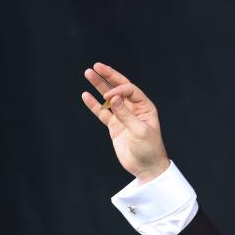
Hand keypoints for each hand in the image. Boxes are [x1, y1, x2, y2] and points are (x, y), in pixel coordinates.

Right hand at [81, 62, 169, 181]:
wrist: (146, 167)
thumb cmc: (149, 149)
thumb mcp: (139, 132)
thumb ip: (126, 115)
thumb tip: (112, 98)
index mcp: (145, 107)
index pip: (130, 90)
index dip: (118, 90)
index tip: (108, 98)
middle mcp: (134, 109)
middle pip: (120, 88)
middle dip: (108, 77)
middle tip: (96, 66)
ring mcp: (123, 117)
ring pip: (109, 98)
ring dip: (99, 86)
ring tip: (88, 73)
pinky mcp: (115, 126)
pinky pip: (102, 112)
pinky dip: (94, 104)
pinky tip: (85, 95)